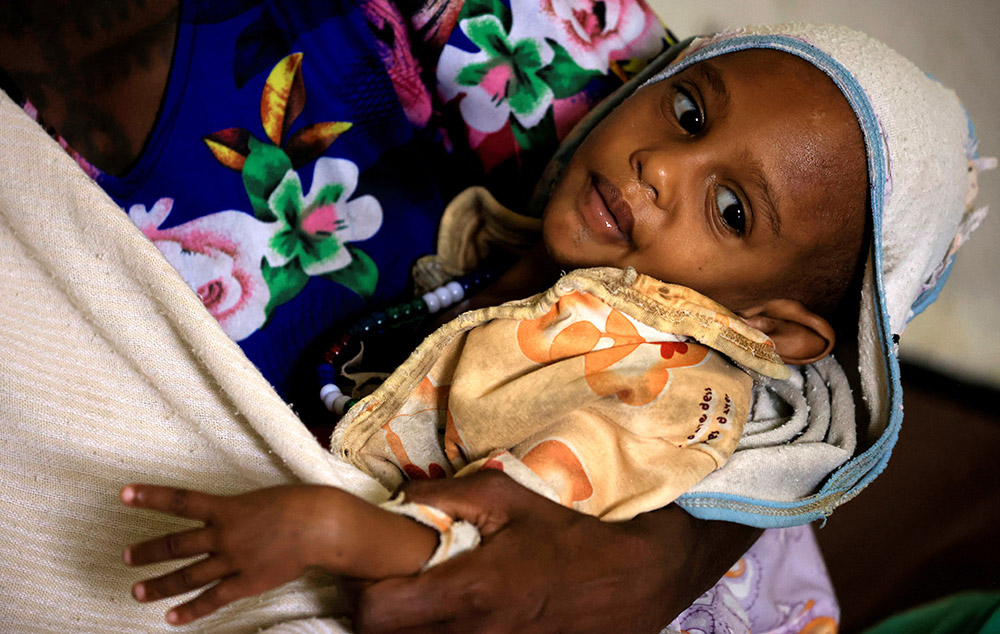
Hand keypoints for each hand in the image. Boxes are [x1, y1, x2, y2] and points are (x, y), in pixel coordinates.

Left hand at [121, 483, 423, 624]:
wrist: (321, 525)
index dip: (150, 496)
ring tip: (137, 591)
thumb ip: (239, 510)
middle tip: (125, 557)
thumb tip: (224, 517)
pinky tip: (171, 618)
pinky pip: (212, 599)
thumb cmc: (298, 505)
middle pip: (177, 544)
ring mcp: (233, 560)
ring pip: (187, 575)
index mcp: (228, 507)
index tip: (124, 493)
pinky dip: (190, 610)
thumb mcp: (262, 498)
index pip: (180, 500)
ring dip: (160, 584)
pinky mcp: (246, 582)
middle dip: (148, 551)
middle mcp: (224, 534)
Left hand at [354, 470, 760, 633]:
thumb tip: (399, 500)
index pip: (375, 612)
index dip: (362, 588)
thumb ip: (447, 494)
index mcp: (468, 592)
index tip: (373, 565)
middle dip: (377, 610)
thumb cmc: (569, 535)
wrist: (632, 579)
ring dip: (406, 627)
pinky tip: (454, 615)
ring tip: (422, 596)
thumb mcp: (509, 497)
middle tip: (391, 580)